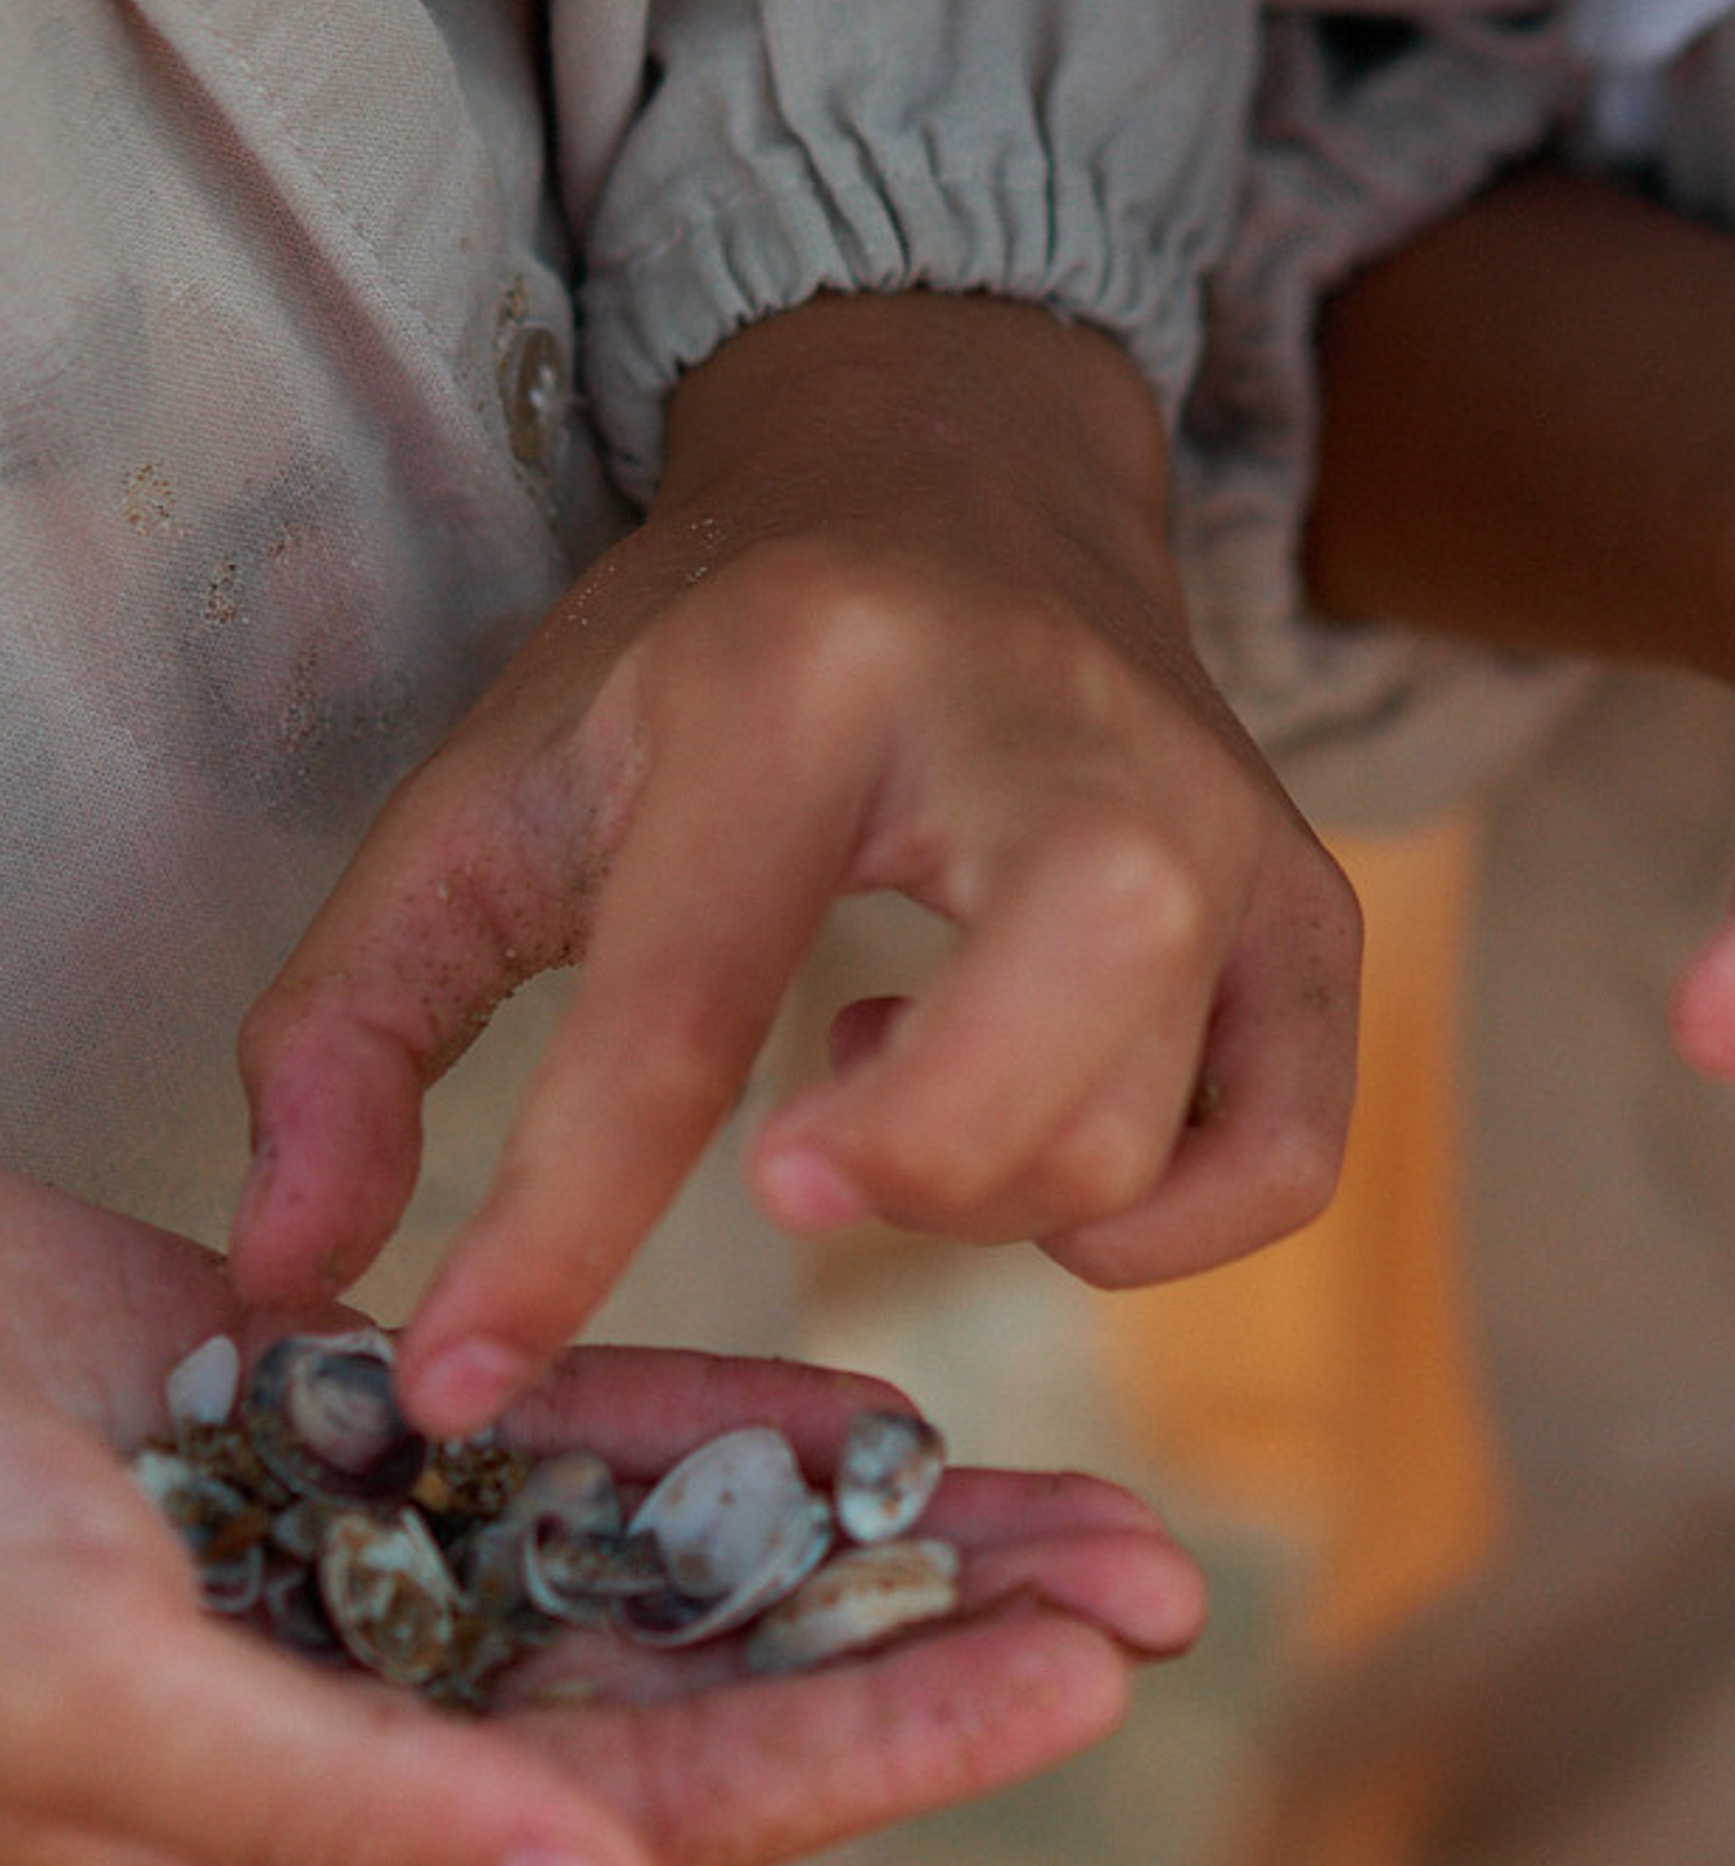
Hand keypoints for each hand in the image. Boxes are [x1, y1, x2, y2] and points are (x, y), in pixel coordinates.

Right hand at [0, 1172, 1200, 1865]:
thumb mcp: (103, 1705)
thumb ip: (355, 1816)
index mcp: (342, 1845)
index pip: (677, 1806)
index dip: (887, 1742)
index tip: (1077, 1681)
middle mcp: (391, 1729)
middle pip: (729, 1688)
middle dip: (945, 1639)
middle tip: (1162, 1583)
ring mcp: (383, 1581)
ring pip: (686, 1564)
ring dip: (880, 1531)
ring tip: (1089, 1505)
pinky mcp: (362, 1442)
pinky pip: (581, 1442)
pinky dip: (721, 1430)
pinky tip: (882, 1418)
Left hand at [232, 292, 1358, 1433]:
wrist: (957, 480)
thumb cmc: (707, 664)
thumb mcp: (497, 789)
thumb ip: (360, 1021)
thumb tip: (293, 1276)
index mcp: (801, 682)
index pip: (678, 1012)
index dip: (554, 1234)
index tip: (458, 1385)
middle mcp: (1047, 733)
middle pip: (1029, 1061)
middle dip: (894, 1177)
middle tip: (789, 1164)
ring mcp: (1214, 817)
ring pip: (1138, 1126)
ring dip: (982, 1187)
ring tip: (889, 1080)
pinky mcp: (1310, 900)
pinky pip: (1283, 1157)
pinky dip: (1161, 1223)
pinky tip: (1046, 1140)